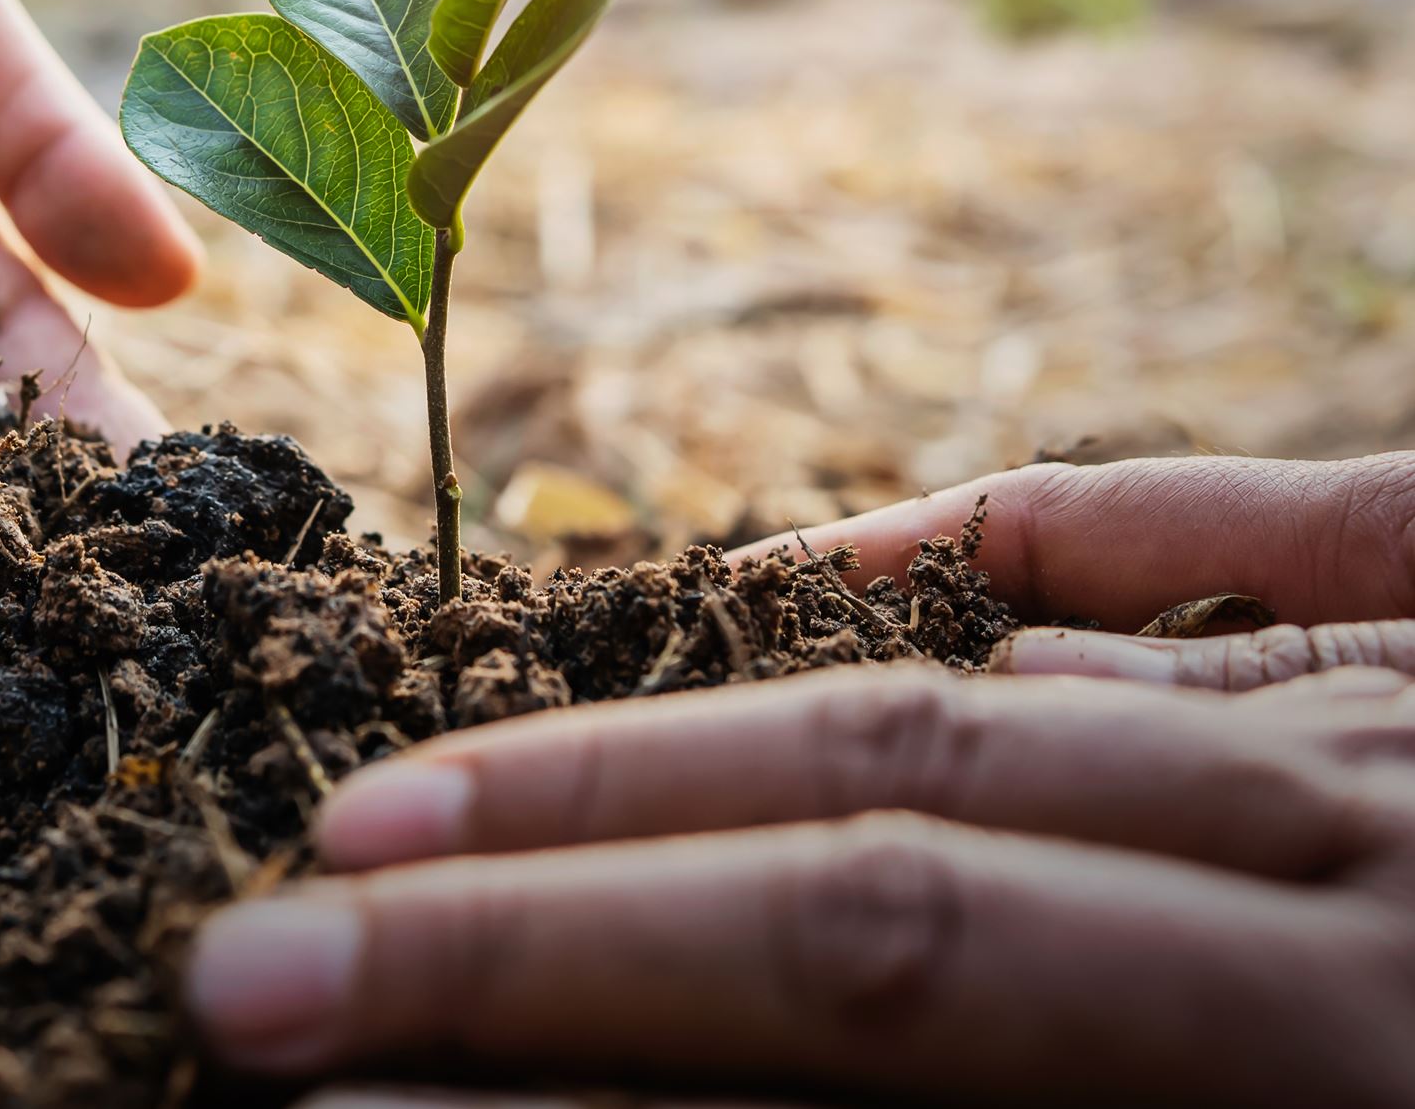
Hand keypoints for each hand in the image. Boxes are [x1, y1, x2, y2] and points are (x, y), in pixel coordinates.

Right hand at [185, 452, 1414, 1105]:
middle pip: (871, 828)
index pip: (866, 982)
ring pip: (1002, 682)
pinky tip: (856, 565)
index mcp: (1361, 1064)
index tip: (307, 1042)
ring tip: (441, 799)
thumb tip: (653, 1060)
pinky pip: (1291, 530)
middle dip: (545, 887)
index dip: (557, 1005)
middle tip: (279, 935)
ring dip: (684, 739)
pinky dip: (1060, 534)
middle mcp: (1389, 866)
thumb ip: (976, 1085)